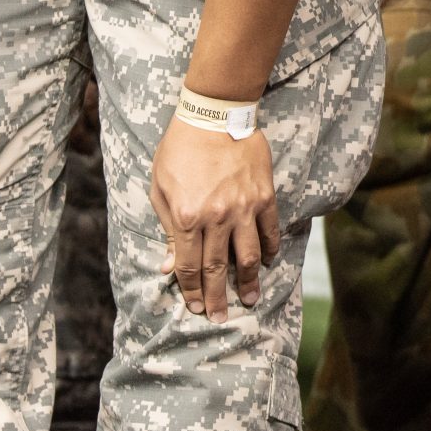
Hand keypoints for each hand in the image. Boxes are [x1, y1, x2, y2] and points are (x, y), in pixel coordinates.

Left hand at [152, 120, 280, 321]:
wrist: (214, 113)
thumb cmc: (179, 149)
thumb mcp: (161, 188)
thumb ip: (168, 228)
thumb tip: (170, 266)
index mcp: (186, 216)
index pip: (189, 265)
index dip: (191, 290)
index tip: (196, 307)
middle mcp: (216, 217)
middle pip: (217, 267)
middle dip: (217, 297)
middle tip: (221, 318)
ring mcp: (244, 207)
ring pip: (248, 255)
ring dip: (249, 282)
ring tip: (250, 299)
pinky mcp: (264, 195)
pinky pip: (269, 230)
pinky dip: (269, 248)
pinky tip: (267, 261)